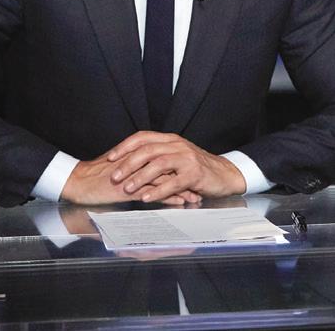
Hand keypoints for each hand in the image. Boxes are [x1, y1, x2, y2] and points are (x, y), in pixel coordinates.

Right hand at [60, 152, 200, 204]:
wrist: (77, 182)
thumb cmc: (94, 177)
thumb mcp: (117, 169)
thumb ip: (132, 168)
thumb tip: (146, 172)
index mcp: (134, 155)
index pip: (162, 157)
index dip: (177, 166)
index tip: (190, 174)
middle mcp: (137, 162)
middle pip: (167, 166)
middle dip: (184, 176)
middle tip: (200, 184)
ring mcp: (133, 175)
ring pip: (164, 179)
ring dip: (181, 188)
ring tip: (195, 196)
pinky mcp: (128, 188)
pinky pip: (153, 192)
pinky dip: (169, 196)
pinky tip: (180, 201)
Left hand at [107, 131, 246, 201]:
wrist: (225, 174)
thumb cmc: (197, 168)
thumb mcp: (176, 157)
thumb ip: (157, 157)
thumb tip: (130, 163)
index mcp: (170, 139)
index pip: (142, 137)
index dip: (124, 147)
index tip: (110, 158)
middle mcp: (177, 145)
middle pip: (147, 150)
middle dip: (128, 164)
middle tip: (115, 177)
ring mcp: (187, 158)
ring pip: (158, 164)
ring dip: (140, 177)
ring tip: (127, 188)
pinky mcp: (194, 173)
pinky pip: (172, 182)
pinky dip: (157, 190)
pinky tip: (147, 198)